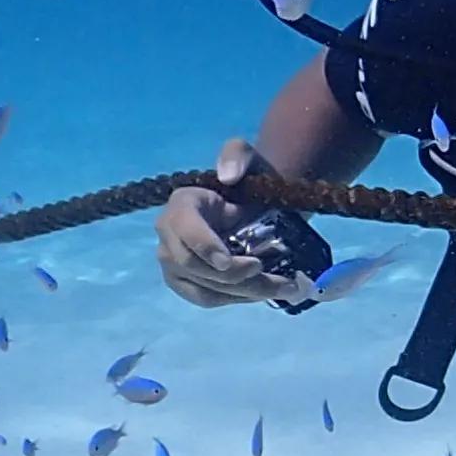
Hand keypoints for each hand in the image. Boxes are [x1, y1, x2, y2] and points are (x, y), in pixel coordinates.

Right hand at [156, 139, 321, 308]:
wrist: (256, 206)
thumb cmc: (250, 181)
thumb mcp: (249, 159)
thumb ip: (237, 155)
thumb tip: (227, 175)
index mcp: (181, 205)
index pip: (184, 229)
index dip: (204, 247)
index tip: (230, 261)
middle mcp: (168, 236)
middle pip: (194, 266)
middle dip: (235, 277)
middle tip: (277, 278)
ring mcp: (173, 263)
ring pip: (205, 289)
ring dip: (247, 293)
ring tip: (286, 289)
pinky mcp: (186, 284)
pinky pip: (208, 299)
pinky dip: (239, 300)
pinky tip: (266, 293)